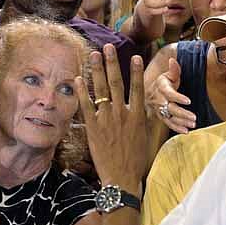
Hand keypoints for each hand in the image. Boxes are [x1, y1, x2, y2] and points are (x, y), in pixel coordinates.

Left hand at [75, 44, 145, 195]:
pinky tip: (77, 78)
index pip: (137, 88)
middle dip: (112, 63)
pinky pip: (85, 105)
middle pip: (116, 82)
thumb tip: (147, 107)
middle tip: (108, 47)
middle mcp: (121, 113)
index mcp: (137, 116)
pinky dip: (81, 91)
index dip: (136, 71)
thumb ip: (144, 119)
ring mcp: (106, 119)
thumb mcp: (146, 137)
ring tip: (93, 55)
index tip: (135, 56)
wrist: (121, 178)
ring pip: (100, 89)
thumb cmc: (136, 160)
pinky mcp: (92, 128)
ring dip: (96, 70)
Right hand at [145, 57, 195, 133]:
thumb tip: (172, 60)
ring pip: (170, 117)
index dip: (178, 97)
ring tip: (193, 124)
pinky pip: (168, 123)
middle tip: (194, 118)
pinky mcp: (161, 116)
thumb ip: (173, 69)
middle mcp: (159, 100)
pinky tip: (186, 131)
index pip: (169, 93)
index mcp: (161, 87)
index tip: (188, 101)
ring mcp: (159, 109)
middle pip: (170, 108)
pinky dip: (177, 128)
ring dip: (181, 122)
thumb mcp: (167, 74)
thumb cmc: (163, 82)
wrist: (150, 92)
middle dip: (182, 114)